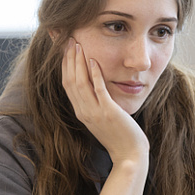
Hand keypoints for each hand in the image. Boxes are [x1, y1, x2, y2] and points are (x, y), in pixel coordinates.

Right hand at [61, 38, 148, 163]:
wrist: (129, 155)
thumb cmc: (119, 137)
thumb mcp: (101, 119)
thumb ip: (95, 104)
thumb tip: (94, 87)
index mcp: (81, 112)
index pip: (67, 84)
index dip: (65, 65)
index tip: (66, 49)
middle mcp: (84, 111)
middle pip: (70, 80)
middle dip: (69, 59)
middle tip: (69, 40)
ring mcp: (95, 112)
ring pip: (80, 83)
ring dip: (78, 62)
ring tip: (78, 44)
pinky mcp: (109, 112)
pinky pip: (99, 90)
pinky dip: (95, 74)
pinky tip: (94, 61)